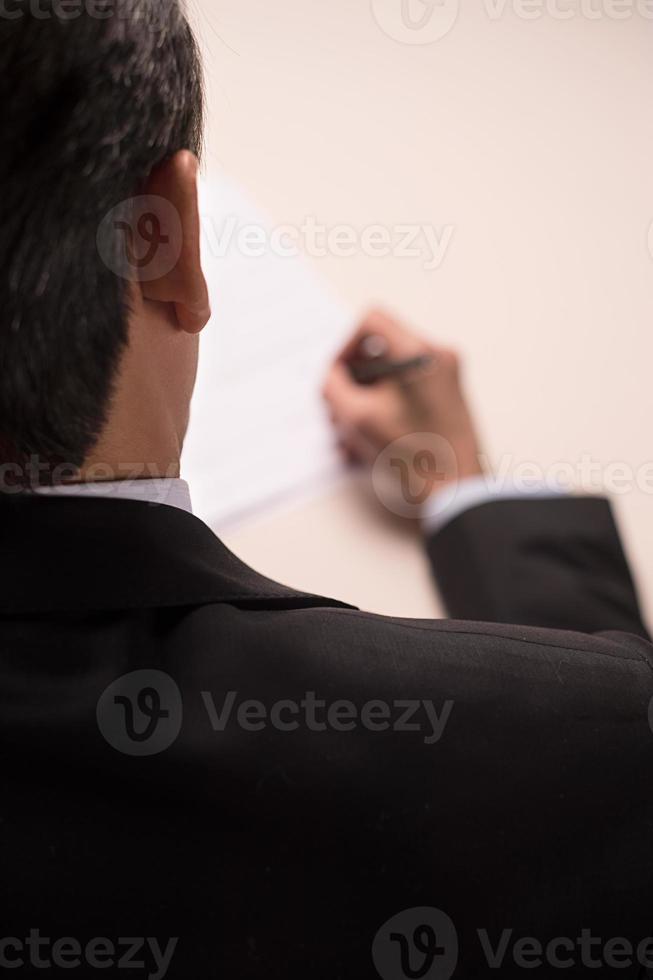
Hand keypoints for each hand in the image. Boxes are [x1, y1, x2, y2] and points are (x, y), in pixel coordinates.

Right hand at [323, 310, 483, 505]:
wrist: (459, 492)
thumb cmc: (416, 457)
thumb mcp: (358, 418)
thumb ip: (333, 386)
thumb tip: (329, 374)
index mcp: (419, 352)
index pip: (371, 321)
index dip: (343, 345)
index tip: (334, 374)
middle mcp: (437, 357)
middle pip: (379, 349)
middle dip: (352, 378)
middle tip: (336, 406)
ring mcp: (445, 378)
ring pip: (389, 375)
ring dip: (363, 398)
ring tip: (347, 433)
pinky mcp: (446, 399)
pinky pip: (403, 393)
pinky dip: (381, 410)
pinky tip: (365, 443)